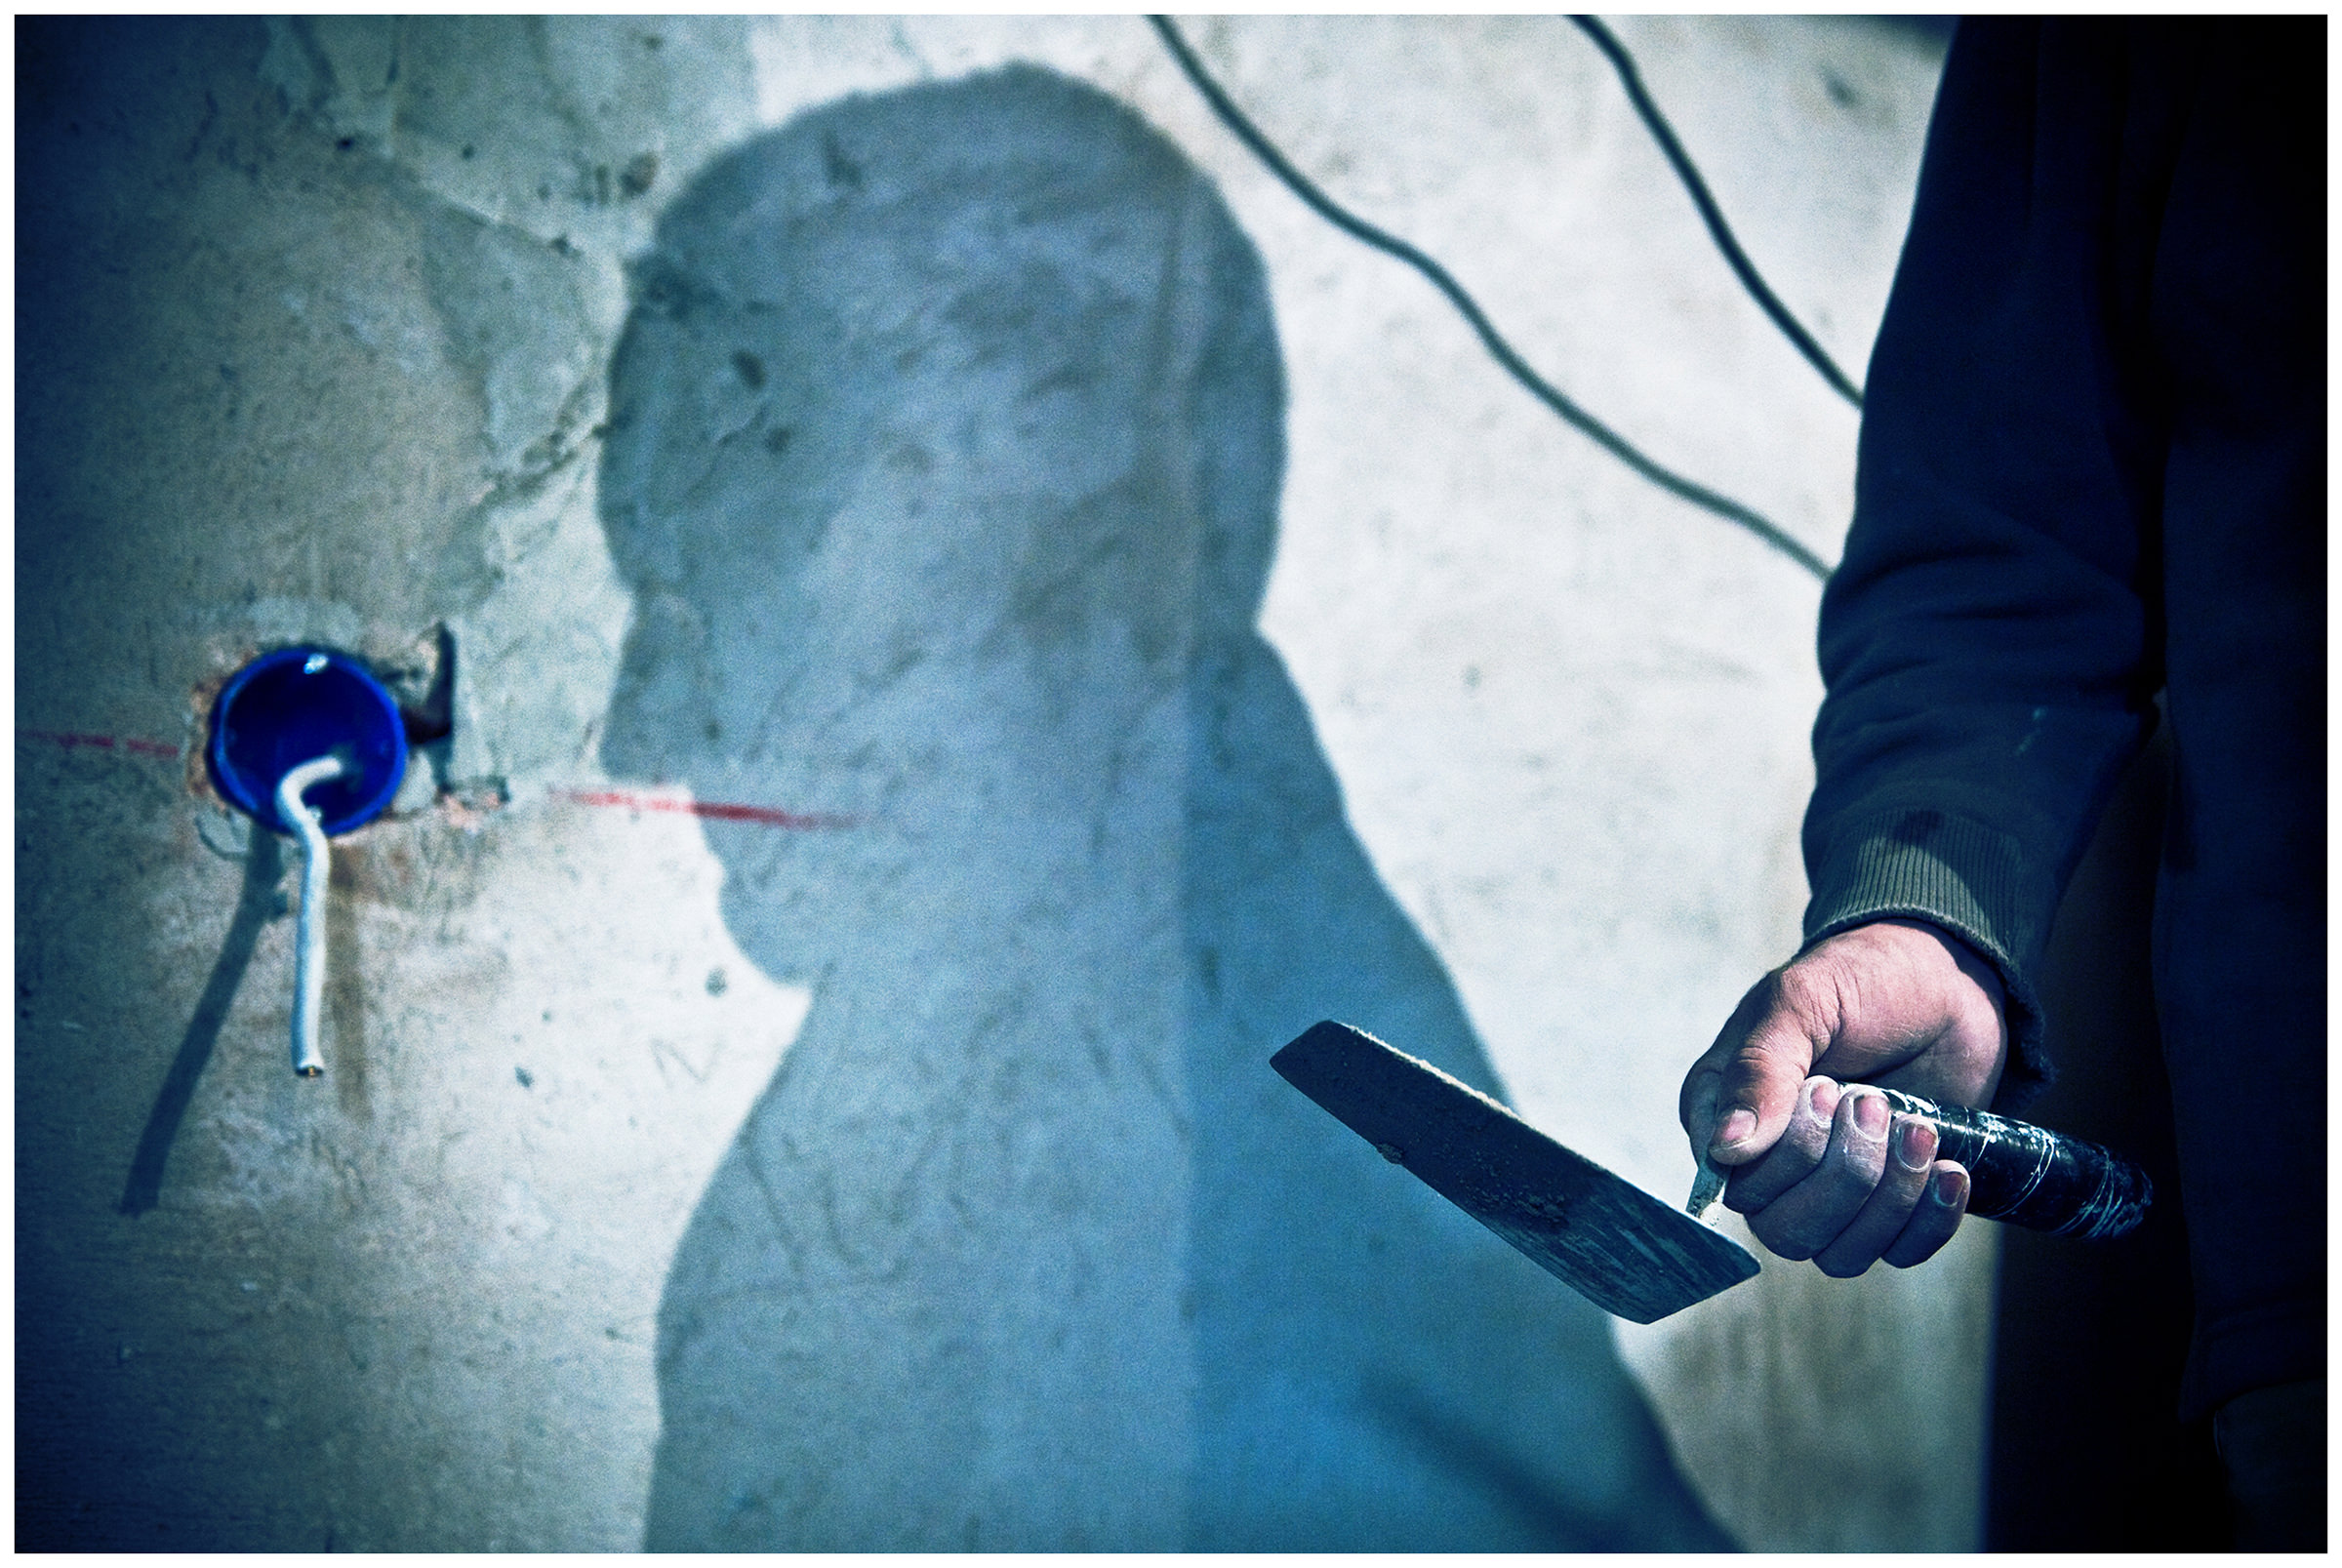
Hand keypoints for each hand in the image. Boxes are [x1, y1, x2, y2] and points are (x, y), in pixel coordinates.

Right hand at [1679, 919, 2008, 1273]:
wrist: (1945, 981)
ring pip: (1837, 1253)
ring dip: (1890, 1198)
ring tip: (1920, 1128)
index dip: (1788, 1153)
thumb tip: (1726, 1148)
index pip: (1735, 1182)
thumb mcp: (1803, 1003)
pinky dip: (1929, 1222)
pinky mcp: (1887, 1206)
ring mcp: (1827, 1191)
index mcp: (1726, 1111)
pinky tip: (1950, 1169)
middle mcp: (1766, 1163)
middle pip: (1784, 1228)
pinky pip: (1895, 1255)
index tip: (1829, 1089)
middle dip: (1846, 1173)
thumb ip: (1760, 1070)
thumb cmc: (1862, 981)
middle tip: (1876, 1101)